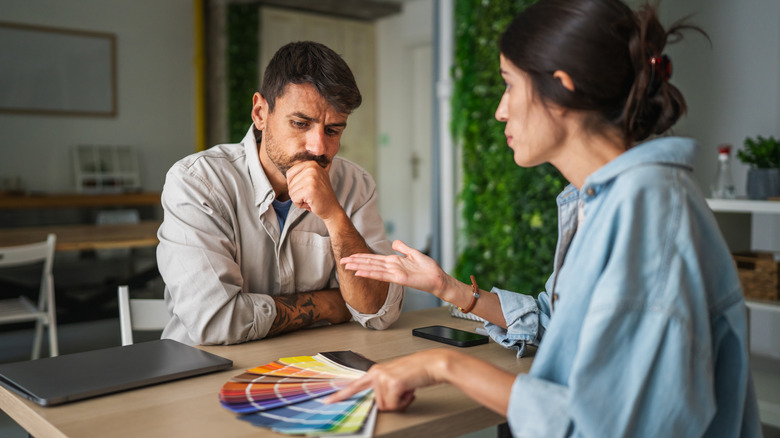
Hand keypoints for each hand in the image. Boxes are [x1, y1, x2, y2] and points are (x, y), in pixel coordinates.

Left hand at [286, 161, 342, 219]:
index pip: (289, 173)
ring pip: (291, 191)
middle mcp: (312, 168)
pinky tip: (310, 202)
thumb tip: (291, 166)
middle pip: (290, 183)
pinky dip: (299, 204)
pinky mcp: (310, 190)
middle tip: (310, 195)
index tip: (306, 188)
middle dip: (297, 192)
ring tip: (310, 198)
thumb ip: (304, 171)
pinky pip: (294, 198)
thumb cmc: (321, 195)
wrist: (332, 208)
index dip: (294, 185)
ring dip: (298, 199)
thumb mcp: (315, 178)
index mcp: (312, 164)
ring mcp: (311, 178)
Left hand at [323, 349, 452, 410]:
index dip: (339, 395)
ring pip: (386, 406)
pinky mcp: (392, 383)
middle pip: (377, 403)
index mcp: (375, 371)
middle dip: (392, 403)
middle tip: (403, 392)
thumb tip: (380, 402)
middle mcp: (376, 373)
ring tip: (407, 389)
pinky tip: (410, 390)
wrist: (432, 364)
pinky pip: (395, 405)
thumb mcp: (395, 378)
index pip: (353, 385)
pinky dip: (405, 401)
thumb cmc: (417, 371)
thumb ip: (383, 387)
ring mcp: (383, 378)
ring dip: (400, 402)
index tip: (327, 401)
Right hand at [340, 240, 452, 298]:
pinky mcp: (398, 278)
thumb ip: (402, 248)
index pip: (374, 259)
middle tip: (342, 261)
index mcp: (394, 262)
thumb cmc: (428, 268)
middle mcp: (391, 268)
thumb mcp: (413, 253)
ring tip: (346, 266)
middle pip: (370, 263)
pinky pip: (381, 275)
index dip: (362, 257)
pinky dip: (370, 273)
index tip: (351, 256)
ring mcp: (393, 273)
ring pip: (372, 269)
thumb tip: (394, 242)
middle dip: (356, 262)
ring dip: (359, 267)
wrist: (437, 277)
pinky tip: (360, 273)